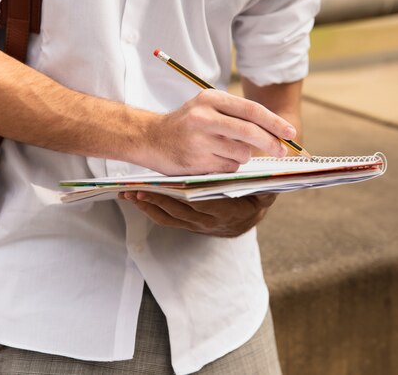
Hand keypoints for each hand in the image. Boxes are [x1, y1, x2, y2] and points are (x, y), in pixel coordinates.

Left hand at [120, 191, 276, 237]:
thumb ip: (262, 181)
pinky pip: (169, 220)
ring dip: (149, 207)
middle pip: (180, 213)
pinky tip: (140, 199)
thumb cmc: (261, 190)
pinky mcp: (192, 226)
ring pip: (171, 218)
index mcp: (232, 213)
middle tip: (136, 190)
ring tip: (130, 194)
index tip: (164, 186)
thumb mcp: (267, 186)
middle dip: (157, 201)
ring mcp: (201, 227)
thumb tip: (258, 170)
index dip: (182, 197)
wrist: (257, 209)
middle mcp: (214, 224)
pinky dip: (153, 210)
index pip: (204, 205)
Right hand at [143, 89, 296, 175]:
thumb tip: (275, 132)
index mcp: (210, 98)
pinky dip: (228, 165)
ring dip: (241, 156)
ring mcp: (199, 140)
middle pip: (250, 133)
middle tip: (281, 151)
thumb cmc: (185, 124)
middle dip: (271, 143)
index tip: (290, 133)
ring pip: (241, 153)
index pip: (251, 110)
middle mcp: (204, 117)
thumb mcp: (207, 108)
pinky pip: (228, 167)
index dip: (275, 122)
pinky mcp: (196, 161)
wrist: (150, 138)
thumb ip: (236, 116)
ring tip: (223, 150)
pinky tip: (211, 159)